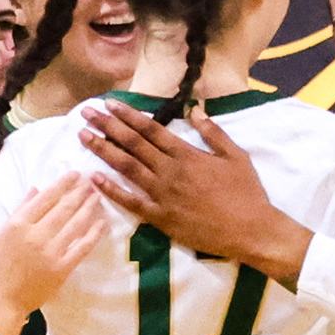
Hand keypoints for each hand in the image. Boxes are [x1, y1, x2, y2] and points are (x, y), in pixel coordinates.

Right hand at [0, 173, 113, 323]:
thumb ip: (18, 211)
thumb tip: (36, 190)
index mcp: (18, 224)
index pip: (45, 197)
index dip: (63, 184)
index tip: (74, 175)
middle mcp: (36, 235)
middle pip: (64, 208)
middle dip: (79, 192)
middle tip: (91, 181)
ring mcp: (51, 252)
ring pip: (76, 224)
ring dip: (89, 208)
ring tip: (97, 196)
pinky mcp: (62, 269)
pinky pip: (82, 248)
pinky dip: (94, 234)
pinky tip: (102, 223)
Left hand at [80, 101, 309, 280]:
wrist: (251, 230)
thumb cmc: (246, 193)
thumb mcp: (236, 156)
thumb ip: (213, 132)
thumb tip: (195, 109)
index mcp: (187, 154)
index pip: (150, 129)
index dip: (128, 115)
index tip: (109, 103)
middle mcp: (170, 171)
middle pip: (132, 144)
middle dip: (107, 126)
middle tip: (86, 112)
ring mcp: (163, 195)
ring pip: (127, 168)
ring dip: (103, 150)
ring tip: (83, 136)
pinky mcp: (161, 218)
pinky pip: (131, 202)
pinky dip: (112, 190)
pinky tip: (94, 178)